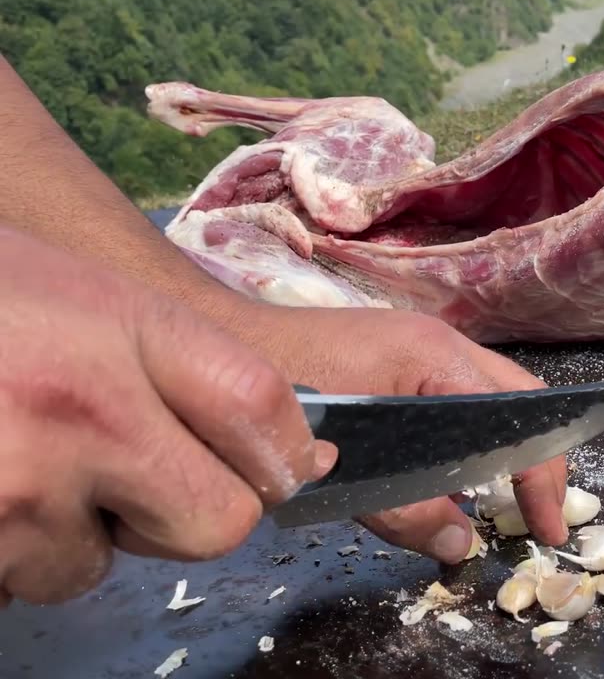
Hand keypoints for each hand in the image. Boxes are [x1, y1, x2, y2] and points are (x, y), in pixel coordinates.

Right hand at [0, 227, 331, 605]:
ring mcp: (11, 490)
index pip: (260, 410)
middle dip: (181, 511)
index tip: (280, 464)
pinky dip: (1, 550)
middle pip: (214, 523)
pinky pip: (12, 583)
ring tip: (10, 457)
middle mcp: (77, 413)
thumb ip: (186, 365)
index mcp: (119, 330)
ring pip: (90, 567)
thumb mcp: (82, 293)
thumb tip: (302, 450)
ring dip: (65, 534)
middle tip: (125, 471)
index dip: (285, 451)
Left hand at [229, 304, 568, 562]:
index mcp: (435, 357)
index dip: (540, 474)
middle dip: (534, 458)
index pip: (517, 414)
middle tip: (533, 516)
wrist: (213, 342)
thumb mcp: (340, 464)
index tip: (543, 526)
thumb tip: (462, 545)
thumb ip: (403, 505)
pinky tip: (447, 477)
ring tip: (499, 502)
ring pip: (488, 399)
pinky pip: (452, 400)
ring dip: (500, 448)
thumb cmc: (274, 388)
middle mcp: (439, 345)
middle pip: (517, 399)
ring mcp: (418, 348)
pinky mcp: (395, 362)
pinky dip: (465, 440)